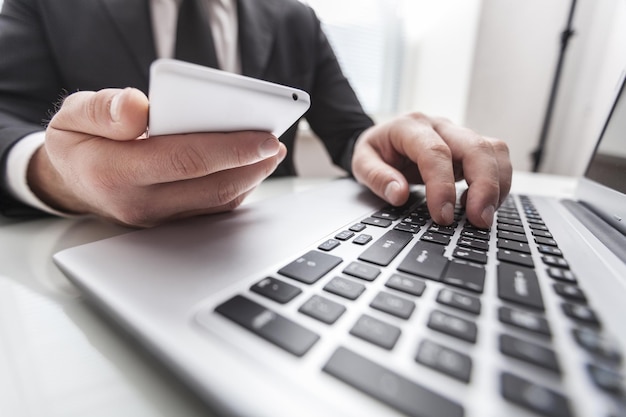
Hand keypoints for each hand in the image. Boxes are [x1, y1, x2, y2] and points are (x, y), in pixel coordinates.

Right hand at [27, 88, 286, 226]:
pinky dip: (238, 188)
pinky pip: (213, 209)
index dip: (229, 148)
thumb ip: (103, 110)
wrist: (72, 182)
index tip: (263, 135)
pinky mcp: (172, 222)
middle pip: (211, 186)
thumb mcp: (73, 115)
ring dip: (251, 178)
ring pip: (218, 202)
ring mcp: (158, 219)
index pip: (183, 160)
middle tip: (276, 142)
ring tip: (271, 152)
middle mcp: (138, 204)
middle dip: (251, 164)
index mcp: (113, 172)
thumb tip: (139, 108)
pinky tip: (251, 168)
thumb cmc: (79, 143)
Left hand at [351, 112, 511, 228]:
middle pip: (475, 147)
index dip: (442, 185)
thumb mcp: (361, 162)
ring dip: (497, 184)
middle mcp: (440, 126)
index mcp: (410, 126)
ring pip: (493, 150)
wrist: (383, 137)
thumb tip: (399, 194)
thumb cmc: (376, 150)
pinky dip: (499, 182)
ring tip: (485, 216)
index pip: (435, 152)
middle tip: (479, 219)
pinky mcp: (470, 147)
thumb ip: (377, 177)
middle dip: (484, 185)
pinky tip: (485, 205)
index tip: (443, 215)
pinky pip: (496, 158)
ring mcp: (459, 134)